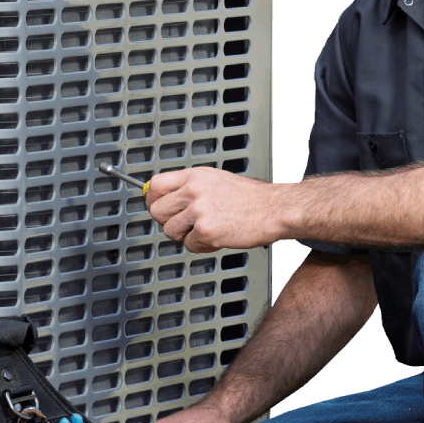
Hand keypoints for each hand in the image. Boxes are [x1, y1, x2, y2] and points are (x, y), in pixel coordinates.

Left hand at [144, 167, 289, 252]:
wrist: (272, 209)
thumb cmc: (248, 197)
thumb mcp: (214, 179)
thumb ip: (188, 187)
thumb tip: (162, 196)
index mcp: (194, 176)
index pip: (155, 185)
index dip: (151, 199)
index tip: (156, 206)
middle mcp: (193, 191)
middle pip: (156, 211)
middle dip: (168, 221)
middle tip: (186, 223)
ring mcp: (199, 211)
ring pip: (170, 231)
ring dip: (185, 235)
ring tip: (205, 229)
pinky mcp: (206, 231)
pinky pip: (189, 245)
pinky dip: (201, 246)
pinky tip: (217, 236)